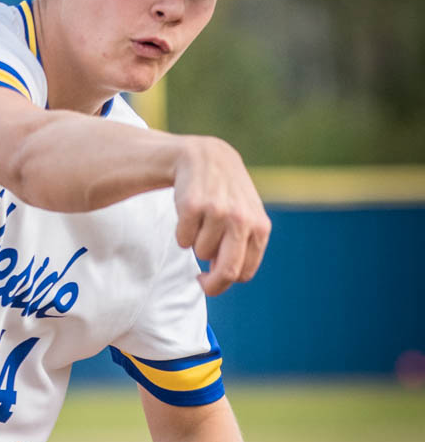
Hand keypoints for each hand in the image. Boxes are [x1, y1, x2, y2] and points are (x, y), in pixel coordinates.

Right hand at [172, 136, 270, 295]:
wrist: (206, 157)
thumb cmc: (227, 194)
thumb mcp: (246, 216)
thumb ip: (244, 246)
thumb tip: (224, 278)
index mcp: (260, 226)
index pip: (244, 273)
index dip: (226, 282)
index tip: (213, 279)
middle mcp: (241, 220)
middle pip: (226, 271)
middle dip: (211, 284)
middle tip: (201, 282)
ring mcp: (217, 212)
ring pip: (200, 253)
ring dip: (196, 243)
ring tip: (201, 221)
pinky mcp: (193, 206)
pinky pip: (182, 239)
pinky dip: (182, 232)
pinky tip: (190, 214)